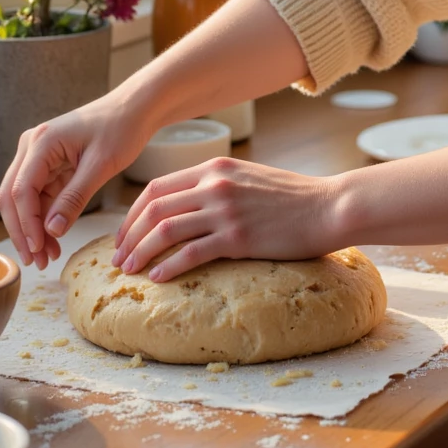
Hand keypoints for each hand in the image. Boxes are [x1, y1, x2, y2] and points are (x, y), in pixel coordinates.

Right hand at [0, 94, 149, 269]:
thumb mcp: (101, 165)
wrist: (135, 109)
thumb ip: (74, 198)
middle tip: (36, 262)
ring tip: (47, 257)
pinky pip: (39, 196)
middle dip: (22, 231)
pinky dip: (44, 218)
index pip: (21, 191)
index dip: (27, 224)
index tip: (37, 251)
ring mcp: (38, 156)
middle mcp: (31, 147)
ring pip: (23, 200)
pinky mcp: (48, 164)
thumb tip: (50, 232)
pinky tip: (54, 240)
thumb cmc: (121, 129)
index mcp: (41, 142)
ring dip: (32, 228)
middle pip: (12, 196)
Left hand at [111, 157, 339, 282]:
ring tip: (129, 271)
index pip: (157, 188)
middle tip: (118, 258)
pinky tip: (158, 279)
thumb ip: (218, 185)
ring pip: (166, 230)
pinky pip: (192, 252)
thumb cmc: (293, 197)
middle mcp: (215, 184)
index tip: (124, 234)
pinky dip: (168, 267)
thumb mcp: (249, 178)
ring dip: (141, 252)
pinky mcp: (238, 236)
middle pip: (154, 208)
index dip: (133, 213)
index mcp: (215, 168)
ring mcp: (226, 210)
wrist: (329, 206)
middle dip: (128, 235)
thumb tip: (188, 207)